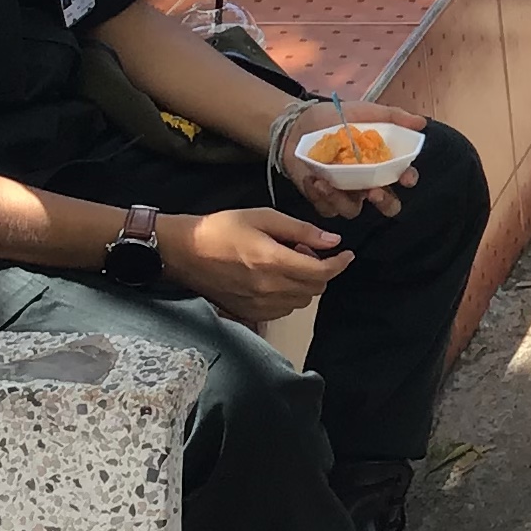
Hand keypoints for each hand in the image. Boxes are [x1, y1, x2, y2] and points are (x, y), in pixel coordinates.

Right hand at [160, 207, 354, 320]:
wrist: (184, 252)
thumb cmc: (222, 228)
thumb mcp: (263, 217)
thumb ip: (300, 229)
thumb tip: (332, 240)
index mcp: (273, 261)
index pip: (321, 272)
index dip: (340, 264)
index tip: (346, 254)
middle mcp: (269, 287)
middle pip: (315, 289)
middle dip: (321, 270)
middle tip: (306, 250)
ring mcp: (259, 304)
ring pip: (301, 301)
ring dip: (305, 283)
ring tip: (288, 262)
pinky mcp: (249, 312)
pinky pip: (284, 309)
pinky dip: (289, 295)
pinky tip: (276, 278)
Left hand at [273, 100, 429, 219]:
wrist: (298, 124)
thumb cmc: (335, 119)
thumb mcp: (365, 113)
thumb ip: (393, 117)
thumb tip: (421, 122)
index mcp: (381, 164)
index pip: (402, 177)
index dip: (408, 179)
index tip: (406, 178)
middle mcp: (366, 183)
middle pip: (386, 204)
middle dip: (384, 202)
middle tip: (374, 192)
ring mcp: (345, 193)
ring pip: (353, 210)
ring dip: (342, 199)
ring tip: (327, 182)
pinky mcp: (323, 198)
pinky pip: (327, 208)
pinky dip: (320, 197)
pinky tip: (314, 180)